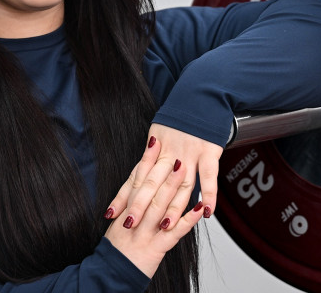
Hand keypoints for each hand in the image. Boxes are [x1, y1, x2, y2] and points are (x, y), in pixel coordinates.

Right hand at [104, 136, 204, 277]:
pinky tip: (202, 207)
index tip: (154, 141)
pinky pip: (176, 232)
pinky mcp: (157, 247)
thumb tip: (139, 187)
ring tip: (185, 169)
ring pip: (161, 206)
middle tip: (173, 148)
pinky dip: (189, 218)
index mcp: (125, 210)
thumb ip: (129, 205)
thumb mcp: (119, 224)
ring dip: (174, 186)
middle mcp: (135, 219)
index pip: (136, 180)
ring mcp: (147, 232)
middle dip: (162, 168)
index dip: (146, 159)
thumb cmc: (117, 250)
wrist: (110, 275)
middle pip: (149, 189)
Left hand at [105, 123, 222, 231]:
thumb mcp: (158, 135)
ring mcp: (190, 153)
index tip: (111, 214)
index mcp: (154, 150)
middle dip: (141, 205)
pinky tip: (206, 211)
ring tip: (165, 225)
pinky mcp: (209, 151)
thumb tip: (137, 179)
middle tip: (130, 224)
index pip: (134, 177)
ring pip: (180, 183)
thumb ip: (150, 158)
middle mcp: (169, 153)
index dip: (122, 196)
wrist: (200, 95)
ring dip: (173, 206)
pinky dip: (209, 193)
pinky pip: (209, 175)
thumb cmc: (179, 118)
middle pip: (152, 183)